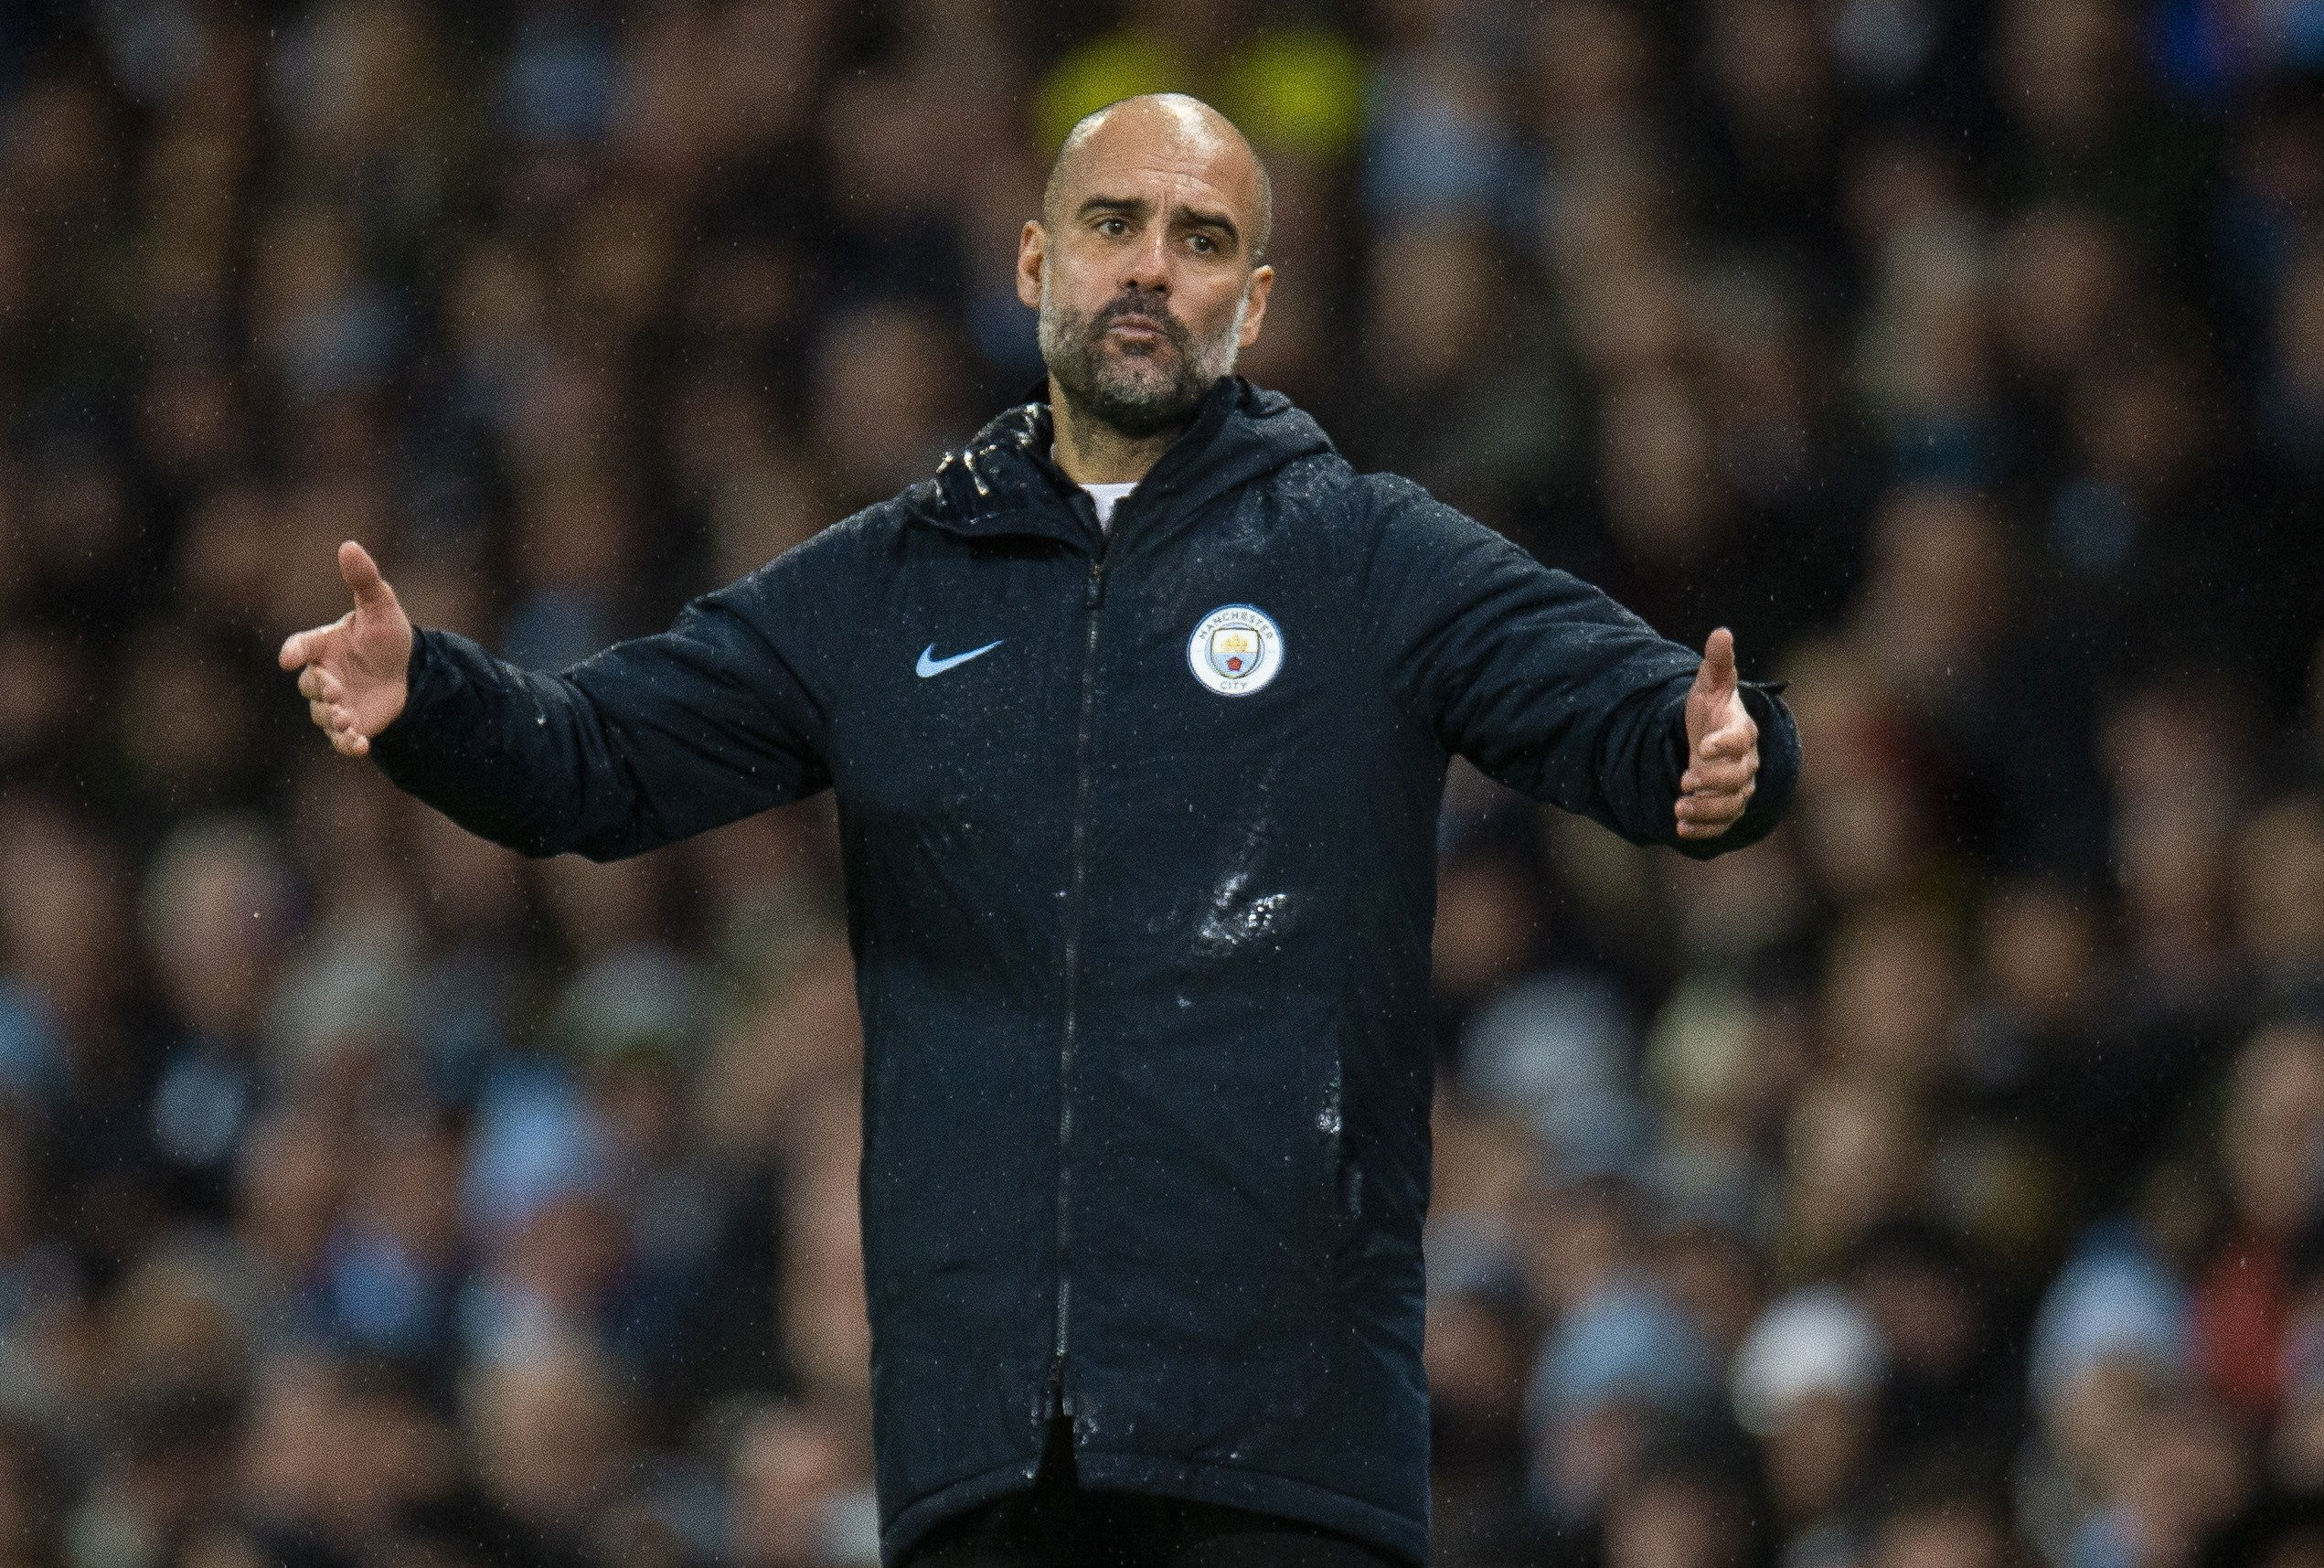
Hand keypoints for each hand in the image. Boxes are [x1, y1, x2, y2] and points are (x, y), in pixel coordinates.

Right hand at [277, 540, 413, 758]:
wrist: (409, 672)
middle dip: (319, 688)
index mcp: (323, 645)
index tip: (290, 659)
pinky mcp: (350, 725)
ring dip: (331, 718)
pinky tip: (360, 744)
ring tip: (346, 718)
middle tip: (335, 690)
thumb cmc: (386, 636)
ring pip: (322, 715)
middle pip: (310, 685)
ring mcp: (334, 703)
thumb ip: (364, 580)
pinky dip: (347, 744)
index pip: (302, 646)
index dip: (295, 651)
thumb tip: (348, 544)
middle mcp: (323, 675)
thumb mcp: (381, 606)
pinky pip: (340, 740)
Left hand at [1677, 627, 1758, 841]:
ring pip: (1731, 805)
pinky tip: (1680, 829)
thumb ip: (1717, 663)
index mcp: (1742, 731)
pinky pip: (1722, 824)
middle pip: (1739, 778)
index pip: (1741, 739)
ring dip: (1706, 810)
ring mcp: (1738, 787)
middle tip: (1685, 780)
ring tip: (1678, 808)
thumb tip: (1721, 632)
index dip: (1725, 745)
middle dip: (1712, 781)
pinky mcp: (1726, 807)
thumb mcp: (1709, 685)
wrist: (1709, 736)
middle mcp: (1746, 762)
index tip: (1702, 747)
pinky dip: (1703, 830)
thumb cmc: (1711, 710)